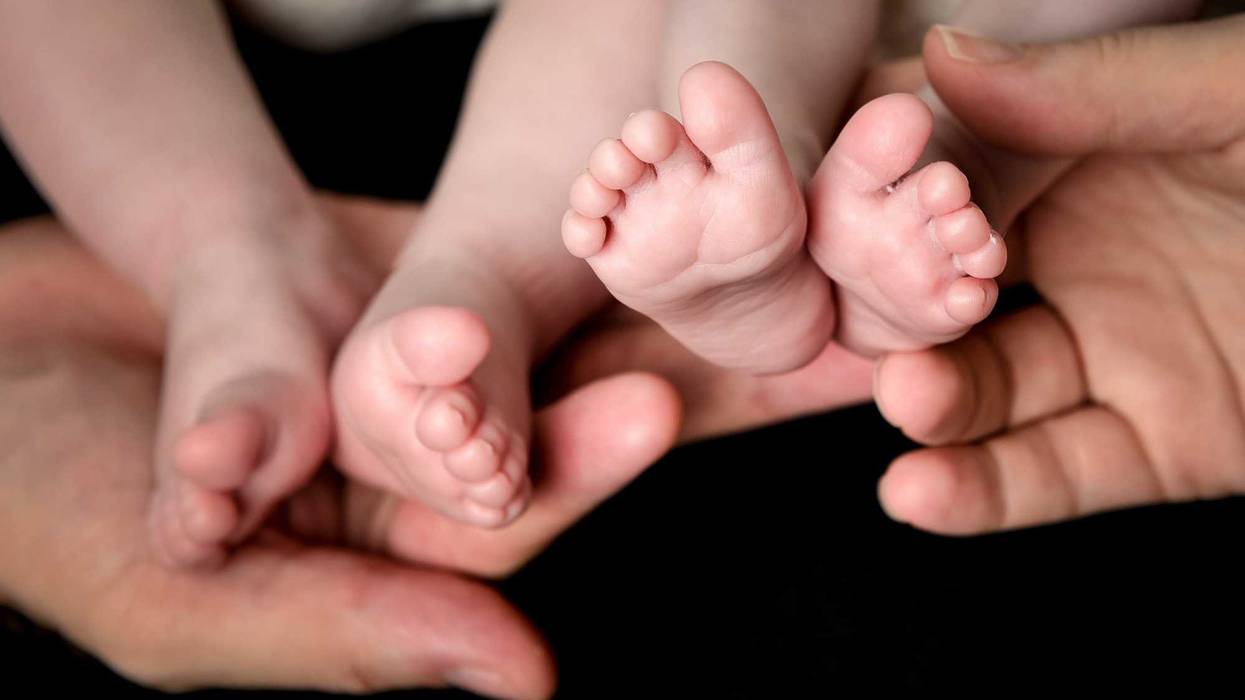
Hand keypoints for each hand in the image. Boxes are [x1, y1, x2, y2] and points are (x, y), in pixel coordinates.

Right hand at [0, 205, 677, 697]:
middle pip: (537, 417)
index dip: (579, 466)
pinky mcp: (379, 279)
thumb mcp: (186, 599)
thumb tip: (523, 676)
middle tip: (705, 317)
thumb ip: (354, 629)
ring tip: (686, 233)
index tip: (651, 409)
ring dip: (600, 290)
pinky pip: (465, 255)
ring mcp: (394, 362)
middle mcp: (401, 459)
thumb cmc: (38, 502)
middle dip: (621, 373)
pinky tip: (607, 186)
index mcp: (375, 548)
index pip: (505, 516)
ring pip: (519, 330)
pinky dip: (531, 227)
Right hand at [874, 18, 1244, 533]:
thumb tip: (940, 56)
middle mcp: (1081, 254)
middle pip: (945, 292)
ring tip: (906, 402)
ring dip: (932, 405)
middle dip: (901, 311)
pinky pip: (1056, 474)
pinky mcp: (1163, 443)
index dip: (896, 201)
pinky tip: (921, 490)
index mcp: (1084, 154)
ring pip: (989, 392)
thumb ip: (1087, 89)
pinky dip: (986, 491)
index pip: (949, 177)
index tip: (861, 217)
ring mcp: (1116, 352)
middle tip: (884, 325)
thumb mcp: (1233, 93)